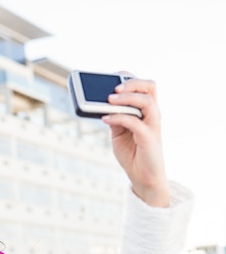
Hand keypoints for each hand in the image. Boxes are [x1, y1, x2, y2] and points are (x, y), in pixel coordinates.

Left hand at [102, 77, 169, 207]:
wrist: (143, 177)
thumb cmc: (132, 153)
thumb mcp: (118, 133)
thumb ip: (114, 118)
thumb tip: (102, 105)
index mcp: (146, 111)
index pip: (143, 86)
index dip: (129, 78)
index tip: (112, 76)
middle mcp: (152, 114)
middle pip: (150, 87)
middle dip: (132, 83)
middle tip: (114, 88)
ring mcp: (153, 125)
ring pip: (146, 101)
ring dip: (126, 98)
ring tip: (108, 100)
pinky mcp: (149, 138)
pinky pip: (135, 122)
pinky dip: (119, 118)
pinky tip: (106, 119)